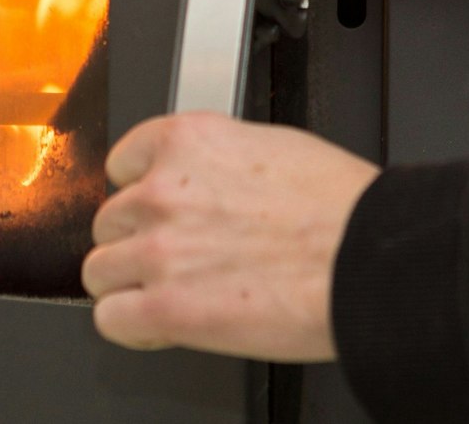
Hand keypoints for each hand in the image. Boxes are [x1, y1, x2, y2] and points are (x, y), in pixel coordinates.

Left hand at [83, 113, 378, 361]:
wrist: (369, 261)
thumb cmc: (343, 209)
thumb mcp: (275, 148)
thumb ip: (219, 163)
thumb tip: (208, 182)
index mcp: (189, 142)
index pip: (122, 163)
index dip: (141, 192)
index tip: (157, 211)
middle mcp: (163, 190)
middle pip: (110, 220)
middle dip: (140, 241)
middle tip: (178, 258)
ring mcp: (159, 250)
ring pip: (99, 270)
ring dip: (130, 284)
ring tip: (171, 293)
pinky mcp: (166, 308)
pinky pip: (111, 318)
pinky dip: (132, 325)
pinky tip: (162, 325)